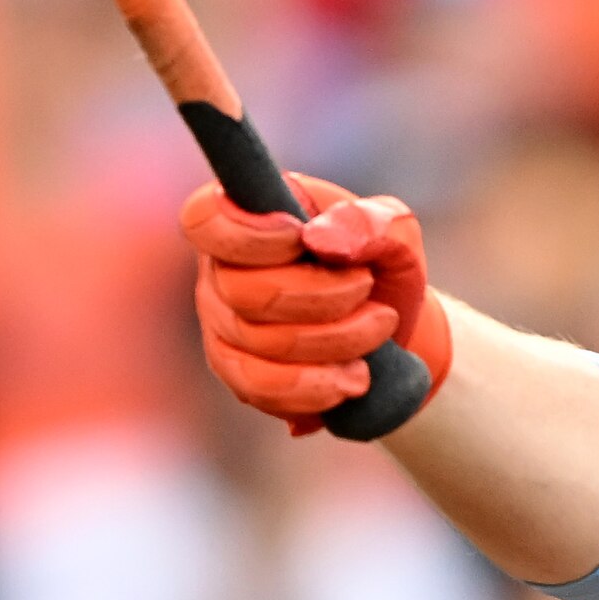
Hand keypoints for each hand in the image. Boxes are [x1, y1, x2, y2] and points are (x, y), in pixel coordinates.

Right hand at [181, 172, 447, 435]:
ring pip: (258, 342)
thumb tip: (318, 239)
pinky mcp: (236, 370)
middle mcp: (221, 267)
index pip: (204, 220)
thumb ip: (365, 222)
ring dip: (333, 340)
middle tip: (368, 288)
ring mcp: (221, 321)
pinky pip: (259, 386)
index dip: (249, 236)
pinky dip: (315, 385)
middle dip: (323, 297)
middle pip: (244, 292)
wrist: (390, 322)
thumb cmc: (381, 263)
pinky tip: (354, 376)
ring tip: (377, 329)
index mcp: (246, 213)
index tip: (301, 239)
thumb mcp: (394, 230)